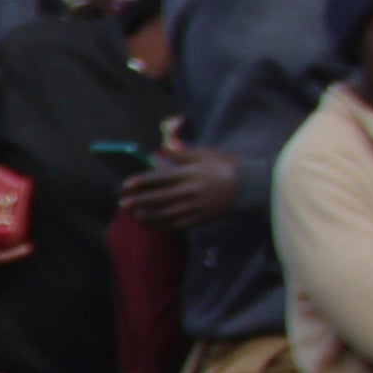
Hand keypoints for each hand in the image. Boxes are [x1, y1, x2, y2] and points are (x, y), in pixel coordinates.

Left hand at [121, 139, 240, 227]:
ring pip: (165, 214)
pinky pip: (176, 224)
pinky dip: (160, 225)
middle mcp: (191, 192)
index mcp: (191, 173)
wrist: (251, 187)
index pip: (160, 178)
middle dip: (138, 201)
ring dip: (146, 215)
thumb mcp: (207, 153)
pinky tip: (149, 223)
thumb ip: (183, 152)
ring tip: (133, 214)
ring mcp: (195, 207)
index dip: (142, 182)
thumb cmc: (226, 166)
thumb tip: (164, 147)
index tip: (126, 184)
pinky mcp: (199, 219)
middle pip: (159, 198)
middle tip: (122, 203)